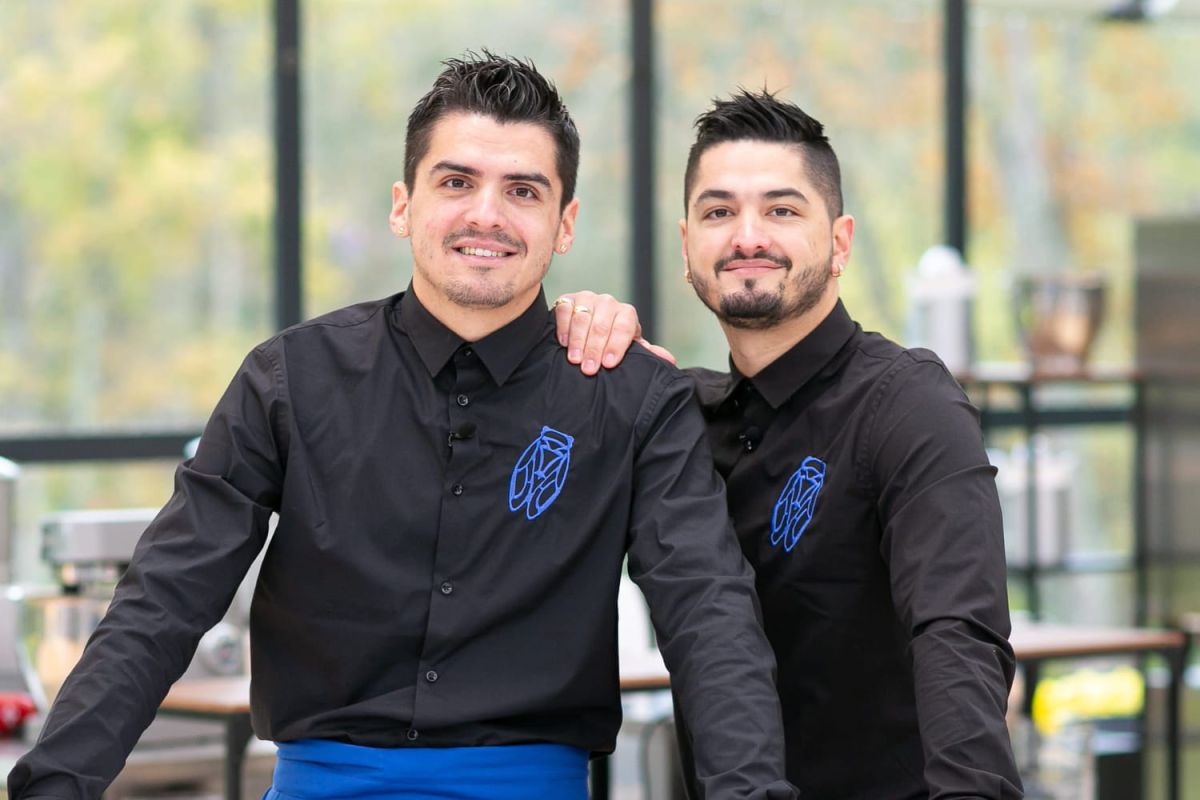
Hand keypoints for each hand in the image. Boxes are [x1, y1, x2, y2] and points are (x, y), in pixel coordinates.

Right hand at [553, 292, 675, 375]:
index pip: (624, 327)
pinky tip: (563, 343)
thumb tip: (670, 362)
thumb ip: (647, 354)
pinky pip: (565, 310)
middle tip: (589, 369)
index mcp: (626, 313)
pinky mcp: (568, 299)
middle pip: (601, 325)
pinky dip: (563, 327)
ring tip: (575, 360)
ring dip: (578, 341)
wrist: (589, 327)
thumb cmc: (612, 341)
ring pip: (583, 317)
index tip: (609, 364)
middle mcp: (608, 303)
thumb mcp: (630, 348)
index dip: (616, 346)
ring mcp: (587, 298)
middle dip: (595, 349)